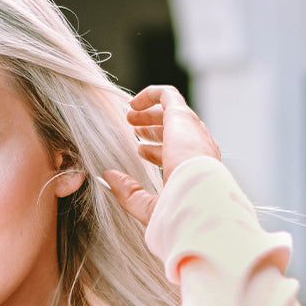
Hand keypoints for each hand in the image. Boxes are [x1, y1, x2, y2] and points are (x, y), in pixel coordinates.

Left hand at [100, 84, 220, 226]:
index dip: (154, 150)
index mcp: (196, 169)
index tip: (139, 150)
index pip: (176, 153)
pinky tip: (133, 103)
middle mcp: (198, 147)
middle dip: (152, 127)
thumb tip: (108, 177)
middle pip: (174, 130)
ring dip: (149, 112)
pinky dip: (151, 95)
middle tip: (133, 127)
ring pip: (171, 111)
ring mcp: (192, 130)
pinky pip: (168, 95)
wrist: (196, 197)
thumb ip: (129, 192)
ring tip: (130, 114)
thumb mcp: (149, 205)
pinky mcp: (182, 116)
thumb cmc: (178, 210)